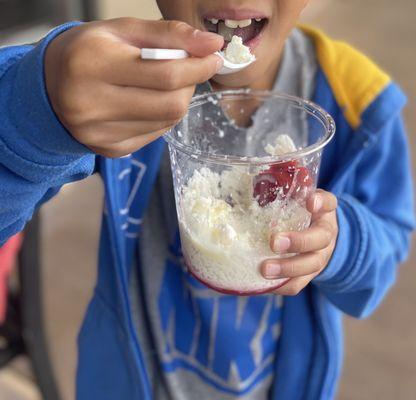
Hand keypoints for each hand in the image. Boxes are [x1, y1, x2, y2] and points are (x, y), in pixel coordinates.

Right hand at [45, 18, 223, 156]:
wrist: (52, 85)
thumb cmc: (90, 51)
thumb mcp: (124, 30)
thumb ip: (169, 34)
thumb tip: (212, 45)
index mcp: (93, 63)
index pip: (166, 74)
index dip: (199, 68)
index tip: (213, 58)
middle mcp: (91, 104)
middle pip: (171, 104)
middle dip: (191, 86)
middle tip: (188, 71)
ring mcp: (99, 133)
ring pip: (167, 122)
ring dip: (178, 101)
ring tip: (166, 85)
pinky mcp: (108, 150)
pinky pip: (155, 136)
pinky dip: (163, 118)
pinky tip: (150, 104)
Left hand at [261, 189, 338, 295]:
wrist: (318, 239)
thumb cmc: (301, 216)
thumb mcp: (298, 199)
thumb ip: (286, 191)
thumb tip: (256, 177)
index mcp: (324, 214)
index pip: (329, 204)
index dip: (321, 203)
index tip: (309, 202)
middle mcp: (325, 237)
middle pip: (319, 241)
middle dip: (298, 242)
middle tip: (274, 242)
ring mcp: (319, 259)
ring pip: (309, 267)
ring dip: (287, 269)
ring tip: (264, 269)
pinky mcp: (308, 277)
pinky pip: (297, 285)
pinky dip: (280, 286)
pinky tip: (261, 283)